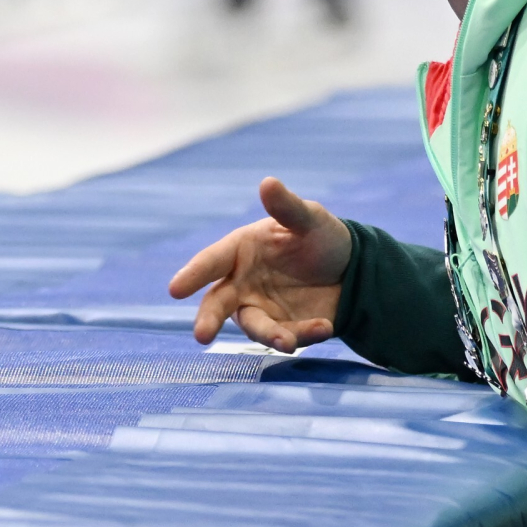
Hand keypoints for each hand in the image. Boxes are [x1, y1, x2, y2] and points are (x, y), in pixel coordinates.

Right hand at [167, 178, 352, 350]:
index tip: (174, 289)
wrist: (351, 269)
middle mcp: (242, 283)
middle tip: (202, 336)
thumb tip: (267, 182)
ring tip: (287, 343)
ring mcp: (261, 308)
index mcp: (240, 250)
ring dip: (269, 335)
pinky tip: (325, 326)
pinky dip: (304, 334)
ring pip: (255, 326)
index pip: (211, 262)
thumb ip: (287, 207)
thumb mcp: (309, 219)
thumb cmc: (320, 237)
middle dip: (209, 320)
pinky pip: (288, 336)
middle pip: (218, 303)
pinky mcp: (284, 329)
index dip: (193, 275)